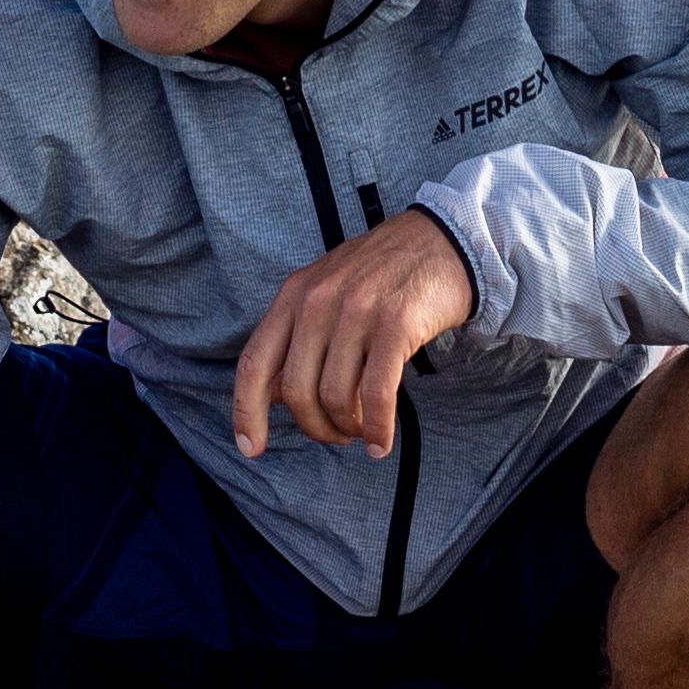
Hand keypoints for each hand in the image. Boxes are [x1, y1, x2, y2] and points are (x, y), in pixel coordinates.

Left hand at [231, 210, 474, 459]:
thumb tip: (268, 395)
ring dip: (347, 428)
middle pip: (296, 391)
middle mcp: (318, 300)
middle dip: (314, 426)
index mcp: (293, 294)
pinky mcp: (395, 324)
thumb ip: (296, 339)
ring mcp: (356, 310)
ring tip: (361, 431)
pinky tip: (379, 442)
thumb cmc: (382, 274)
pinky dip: (376, 429)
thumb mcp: (326, 293)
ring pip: (335, 396)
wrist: (442, 240)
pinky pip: (375, 394)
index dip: (246, 412)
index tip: (249, 448)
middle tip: (337, 434)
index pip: (254, 362)